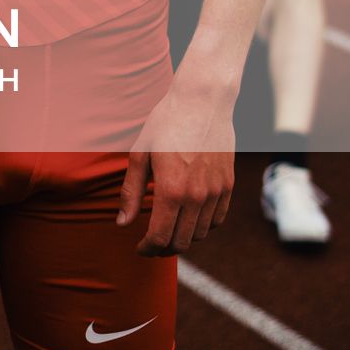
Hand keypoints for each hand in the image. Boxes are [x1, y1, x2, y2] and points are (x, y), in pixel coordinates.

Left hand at [117, 80, 234, 255]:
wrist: (203, 101)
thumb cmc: (166, 123)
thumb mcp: (140, 154)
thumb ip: (131, 192)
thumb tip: (122, 222)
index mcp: (171, 190)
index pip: (160, 238)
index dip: (147, 249)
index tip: (140, 248)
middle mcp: (196, 197)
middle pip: (181, 242)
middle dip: (163, 248)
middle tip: (152, 243)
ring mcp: (215, 192)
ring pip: (199, 234)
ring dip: (182, 238)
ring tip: (168, 230)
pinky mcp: (228, 186)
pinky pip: (217, 220)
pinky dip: (202, 227)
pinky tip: (189, 218)